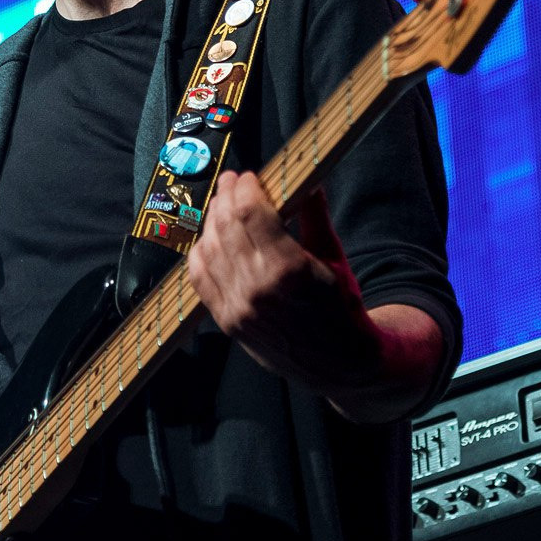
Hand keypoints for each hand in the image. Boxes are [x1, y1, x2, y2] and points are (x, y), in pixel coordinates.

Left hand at [187, 172, 380, 395]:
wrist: (338, 362)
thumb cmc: (341, 310)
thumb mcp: (334, 259)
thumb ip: (316, 217)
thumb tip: (308, 181)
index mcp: (289, 268)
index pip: (250, 213)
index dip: (245, 188)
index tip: (249, 177)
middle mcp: (258, 288)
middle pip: (225, 225)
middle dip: (225, 196)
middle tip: (231, 183)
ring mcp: (238, 307)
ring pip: (208, 248)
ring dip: (211, 221)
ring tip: (221, 206)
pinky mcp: (227, 321)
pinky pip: (199, 277)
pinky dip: (200, 252)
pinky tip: (210, 238)